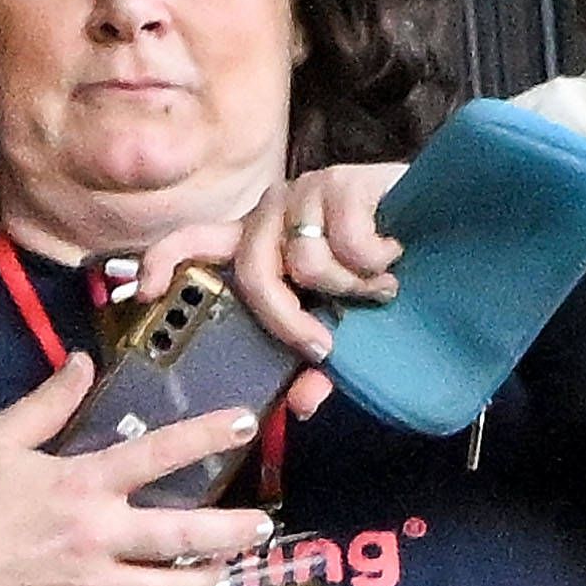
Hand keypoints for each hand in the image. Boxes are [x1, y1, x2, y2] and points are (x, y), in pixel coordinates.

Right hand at [0, 354, 271, 585]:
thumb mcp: (1, 437)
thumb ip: (50, 402)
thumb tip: (85, 362)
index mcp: (84, 484)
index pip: (159, 454)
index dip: (206, 435)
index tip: (245, 421)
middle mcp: (99, 536)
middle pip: (182, 537)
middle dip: (230, 533)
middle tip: (260, 528)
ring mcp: (90, 584)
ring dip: (202, 583)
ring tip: (223, 573)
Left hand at [142, 163, 403, 423]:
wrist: (442, 224)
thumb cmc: (375, 272)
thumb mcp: (336, 319)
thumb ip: (311, 361)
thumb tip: (302, 403)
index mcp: (254, 242)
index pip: (190, 242)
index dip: (162, 263)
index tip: (144, 292)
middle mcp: (270, 214)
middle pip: (254, 274)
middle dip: (289, 322)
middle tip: (322, 347)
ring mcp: (305, 194)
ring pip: (307, 266)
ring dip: (352, 289)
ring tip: (377, 284)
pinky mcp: (344, 182)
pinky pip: (350, 246)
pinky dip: (377, 264)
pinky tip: (393, 256)